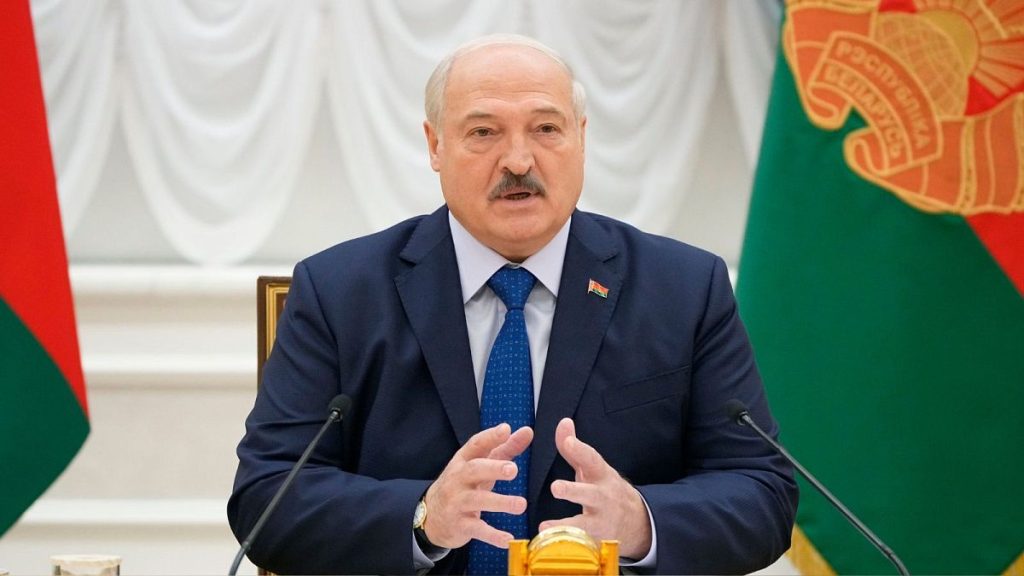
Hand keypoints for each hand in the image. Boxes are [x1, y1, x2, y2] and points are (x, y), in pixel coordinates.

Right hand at [422, 423, 533, 548]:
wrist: (430, 516)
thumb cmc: (463, 485)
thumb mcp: (479, 465)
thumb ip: (504, 449)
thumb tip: (527, 431)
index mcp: (463, 461)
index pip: (475, 445)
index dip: (490, 437)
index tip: (506, 429)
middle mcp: (458, 479)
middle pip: (474, 470)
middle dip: (493, 468)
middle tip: (513, 469)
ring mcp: (457, 502)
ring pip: (477, 501)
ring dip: (500, 503)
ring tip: (521, 505)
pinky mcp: (460, 525)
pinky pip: (477, 529)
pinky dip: (492, 535)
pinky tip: (508, 539)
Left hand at [539, 418, 651, 558]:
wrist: (637, 522)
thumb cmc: (606, 489)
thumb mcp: (594, 469)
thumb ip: (575, 449)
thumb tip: (563, 422)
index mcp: (601, 475)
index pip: (592, 459)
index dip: (580, 450)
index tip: (567, 441)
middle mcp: (603, 497)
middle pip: (590, 494)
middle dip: (574, 491)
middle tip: (555, 488)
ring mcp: (601, 520)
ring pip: (585, 524)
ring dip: (566, 525)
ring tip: (545, 526)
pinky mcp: (596, 539)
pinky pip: (580, 543)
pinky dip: (564, 544)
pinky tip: (546, 541)